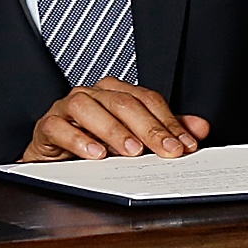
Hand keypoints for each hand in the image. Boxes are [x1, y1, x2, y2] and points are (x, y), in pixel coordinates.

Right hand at [21, 79, 208, 160]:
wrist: (53, 156)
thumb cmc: (93, 142)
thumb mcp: (133, 138)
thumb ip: (165, 130)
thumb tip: (200, 128)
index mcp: (115, 92)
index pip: (147, 100)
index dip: (168, 122)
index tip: (185, 145)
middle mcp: (93, 94)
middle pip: (123, 103)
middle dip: (149, 128)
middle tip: (166, 150)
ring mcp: (67, 107)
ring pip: (89, 108)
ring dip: (113, 130)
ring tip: (132, 151)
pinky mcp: (48, 124)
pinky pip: (59, 127)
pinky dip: (78, 140)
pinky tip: (95, 154)